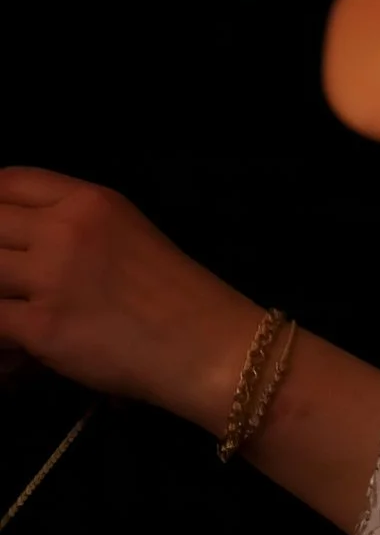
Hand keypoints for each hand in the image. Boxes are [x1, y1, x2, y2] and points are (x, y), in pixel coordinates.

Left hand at [0, 170, 261, 426]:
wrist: (203, 342)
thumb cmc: (172, 292)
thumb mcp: (124, 232)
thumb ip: (71, 226)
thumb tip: (15, 244)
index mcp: (88, 199)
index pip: (9, 180)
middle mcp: (65, 229)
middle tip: (9, 283)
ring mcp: (51, 277)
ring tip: (12, 315)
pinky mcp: (42, 327)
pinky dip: (0, 342)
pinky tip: (15, 353)